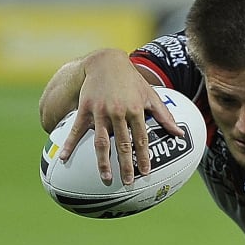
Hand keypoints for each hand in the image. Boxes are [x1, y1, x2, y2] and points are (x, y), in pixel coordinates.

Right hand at [59, 49, 182, 184]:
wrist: (106, 62)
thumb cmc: (132, 81)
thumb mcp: (151, 95)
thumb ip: (165, 116)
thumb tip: (180, 134)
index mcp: (136, 110)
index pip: (141, 139)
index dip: (143, 157)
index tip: (145, 173)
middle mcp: (118, 112)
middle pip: (122, 144)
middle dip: (126, 165)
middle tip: (127, 182)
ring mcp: (100, 111)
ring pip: (102, 141)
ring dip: (103, 161)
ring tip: (105, 178)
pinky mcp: (85, 108)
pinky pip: (76, 129)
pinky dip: (70, 144)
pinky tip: (64, 158)